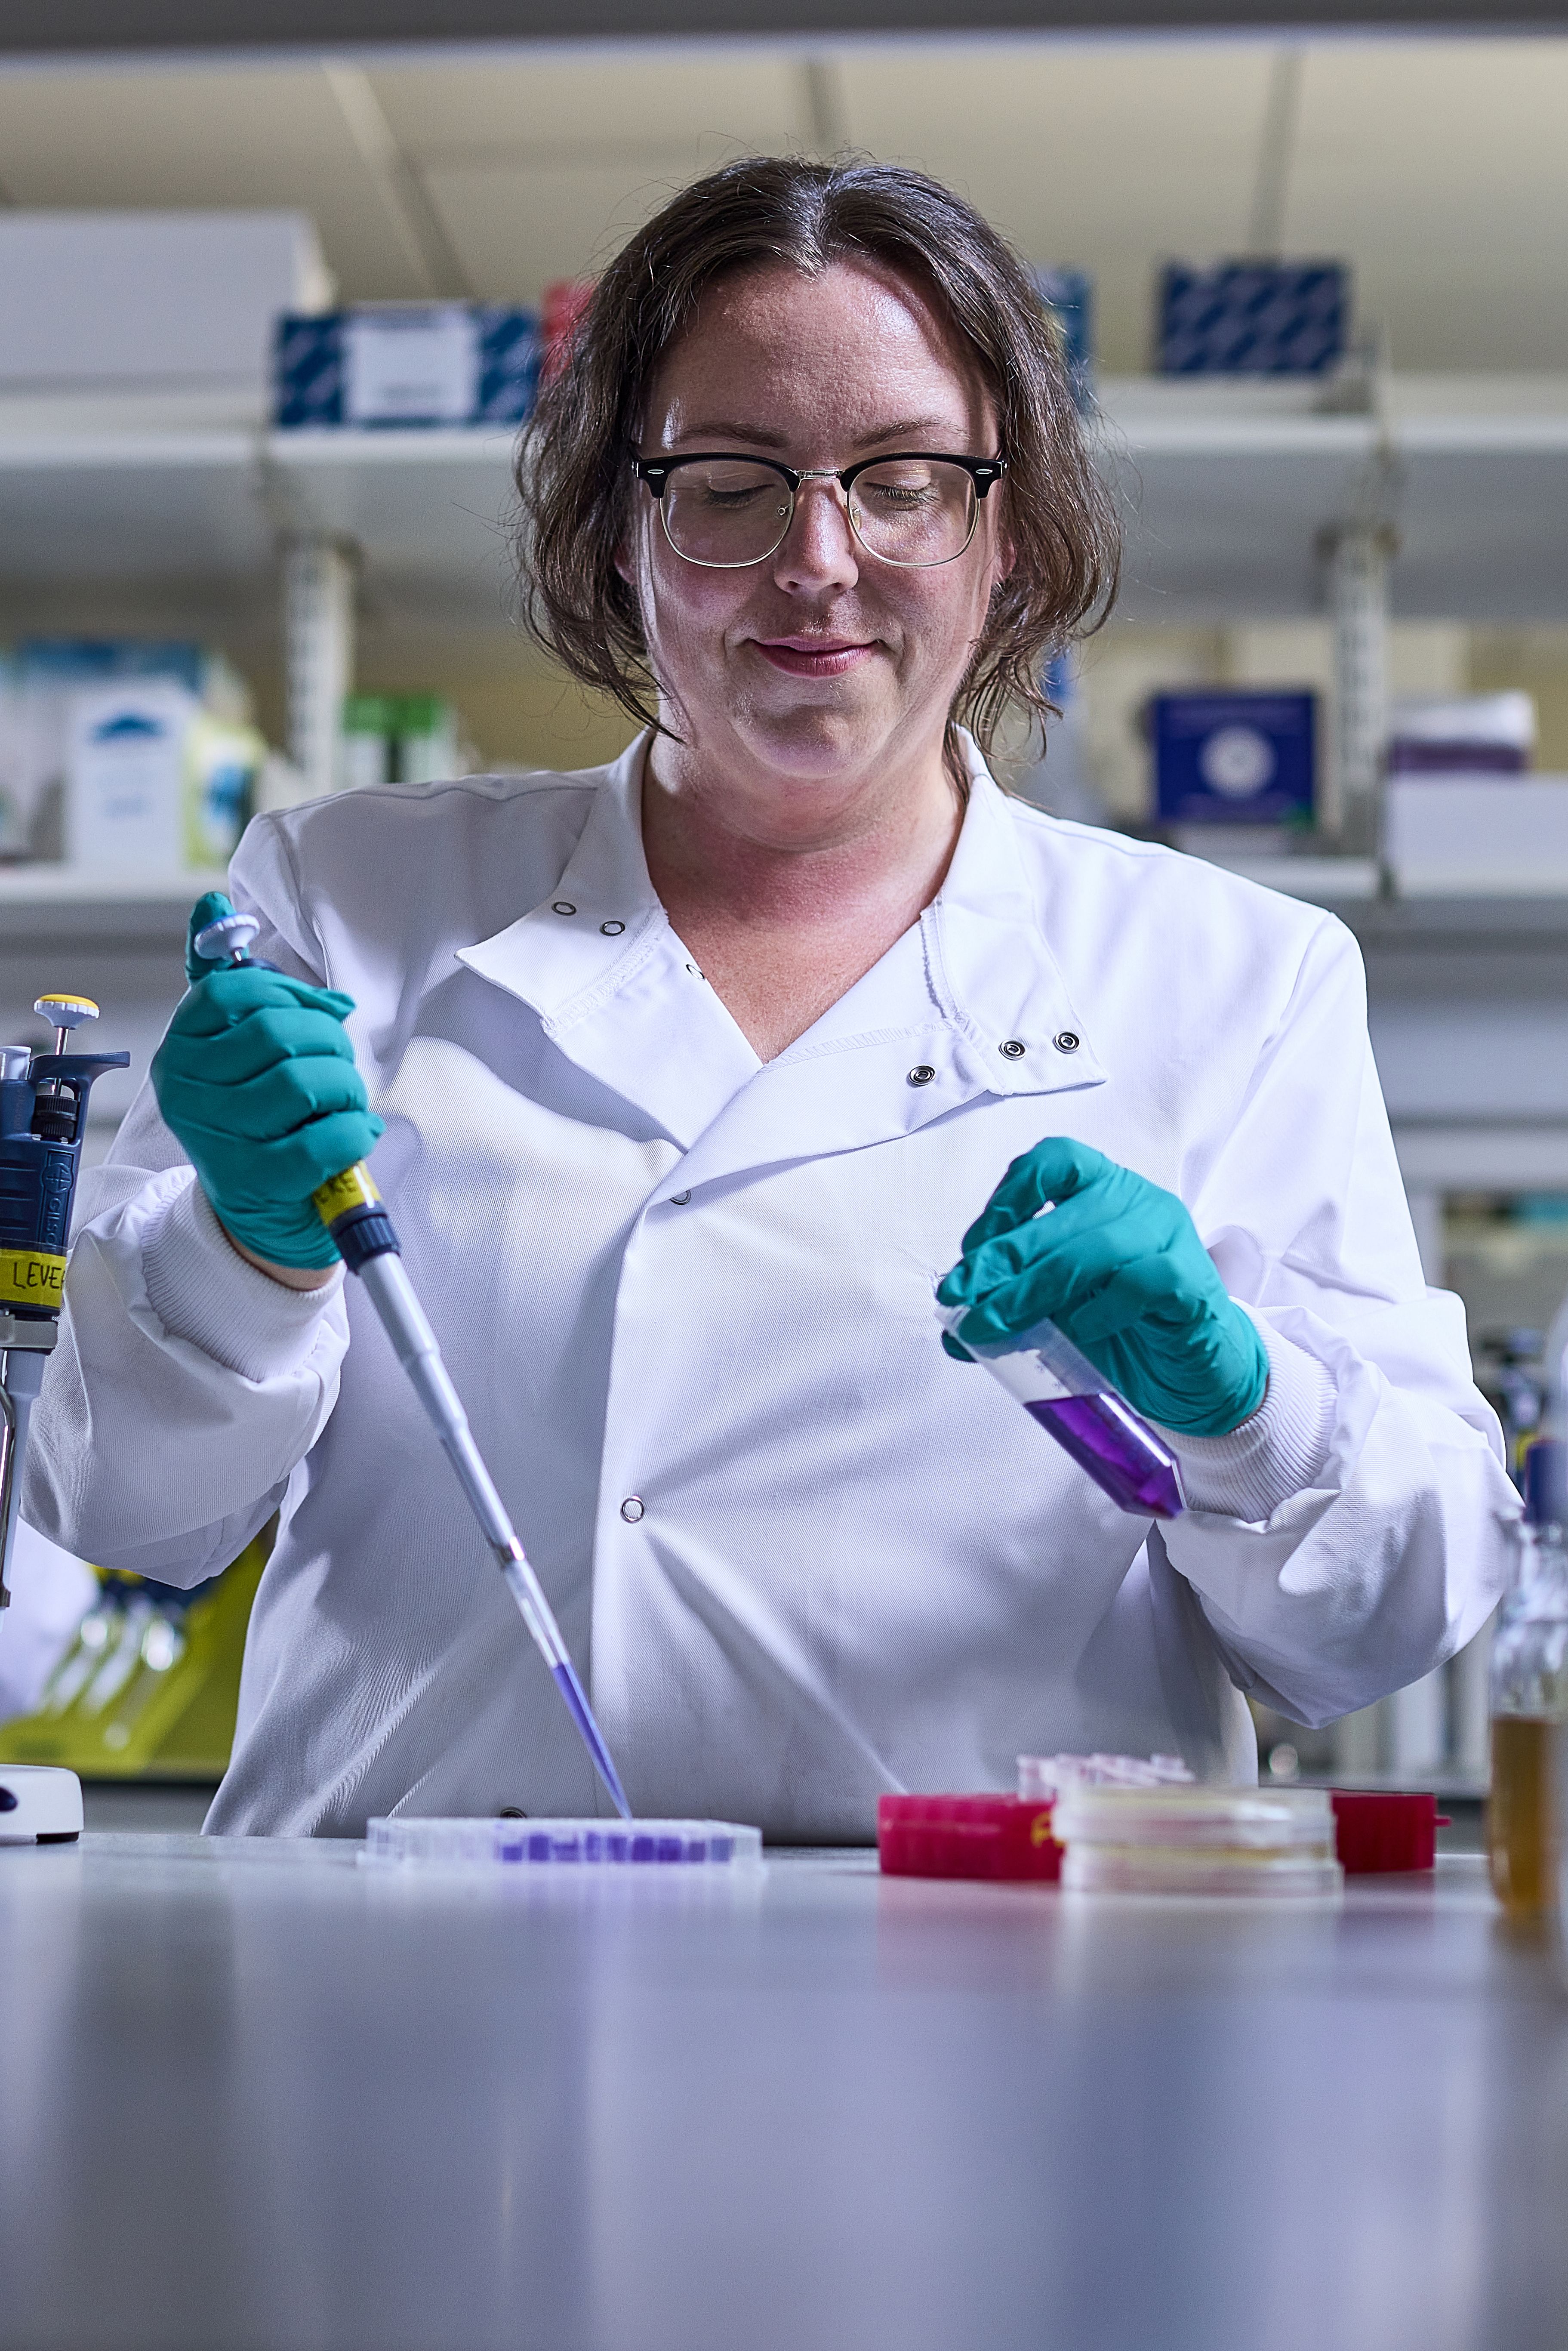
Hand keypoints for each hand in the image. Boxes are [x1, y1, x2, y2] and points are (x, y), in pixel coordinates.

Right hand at [151, 897, 382, 1271]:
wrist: (260, 1217)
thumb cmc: (260, 1123)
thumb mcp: (238, 1050)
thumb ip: (230, 981)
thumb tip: (213, 904)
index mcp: (181, 1049)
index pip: (234, 989)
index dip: (293, 995)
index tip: (321, 1016)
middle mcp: (185, 1089)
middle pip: (278, 1033)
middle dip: (330, 1046)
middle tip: (340, 1069)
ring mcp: (215, 1137)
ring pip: (304, 1082)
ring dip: (346, 1090)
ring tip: (345, 1105)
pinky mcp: (254, 1180)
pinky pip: (323, 1140)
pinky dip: (353, 1133)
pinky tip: (353, 1134)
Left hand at [937, 1137, 1267, 1437]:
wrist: (1192, 1373)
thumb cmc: (1124, 1328)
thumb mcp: (1056, 1310)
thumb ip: (1010, 1303)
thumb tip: (952, 1322)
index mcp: (1103, 1190)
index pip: (1053, 1162)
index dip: (1005, 1200)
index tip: (972, 1252)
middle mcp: (1138, 1202)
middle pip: (1059, 1215)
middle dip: (1000, 1260)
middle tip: (961, 1298)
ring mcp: (1170, 1237)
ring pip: (1093, 1249)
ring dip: (1032, 1291)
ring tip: (996, 1325)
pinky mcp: (1192, 1281)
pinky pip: (1142, 1282)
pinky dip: (1102, 1309)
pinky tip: (1082, 1331)